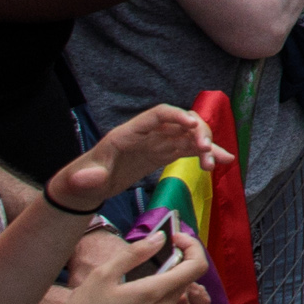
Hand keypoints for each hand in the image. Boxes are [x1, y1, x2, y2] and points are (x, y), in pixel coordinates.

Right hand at [44, 221, 209, 303]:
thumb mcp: (103, 274)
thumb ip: (136, 253)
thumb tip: (161, 238)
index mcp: (154, 294)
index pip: (197, 266)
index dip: (192, 247)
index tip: (174, 240)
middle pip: (187, 280)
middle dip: (176, 262)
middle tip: (151, 255)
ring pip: (177, 295)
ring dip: (168, 281)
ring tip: (140, 276)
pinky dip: (159, 297)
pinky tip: (133, 297)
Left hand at [50, 101, 227, 214]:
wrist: (86, 187)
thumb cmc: (82, 180)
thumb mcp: (82, 180)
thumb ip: (88, 178)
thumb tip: (89, 178)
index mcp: (129, 133)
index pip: (158, 115)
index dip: (177, 116)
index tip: (193, 125)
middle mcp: (148, 134)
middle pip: (180, 123)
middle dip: (198, 132)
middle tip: (207, 150)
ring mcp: (157, 143)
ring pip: (189, 136)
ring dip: (206, 145)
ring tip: (218, 162)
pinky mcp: (162, 154)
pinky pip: (188, 150)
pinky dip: (205, 154)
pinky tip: (220, 162)